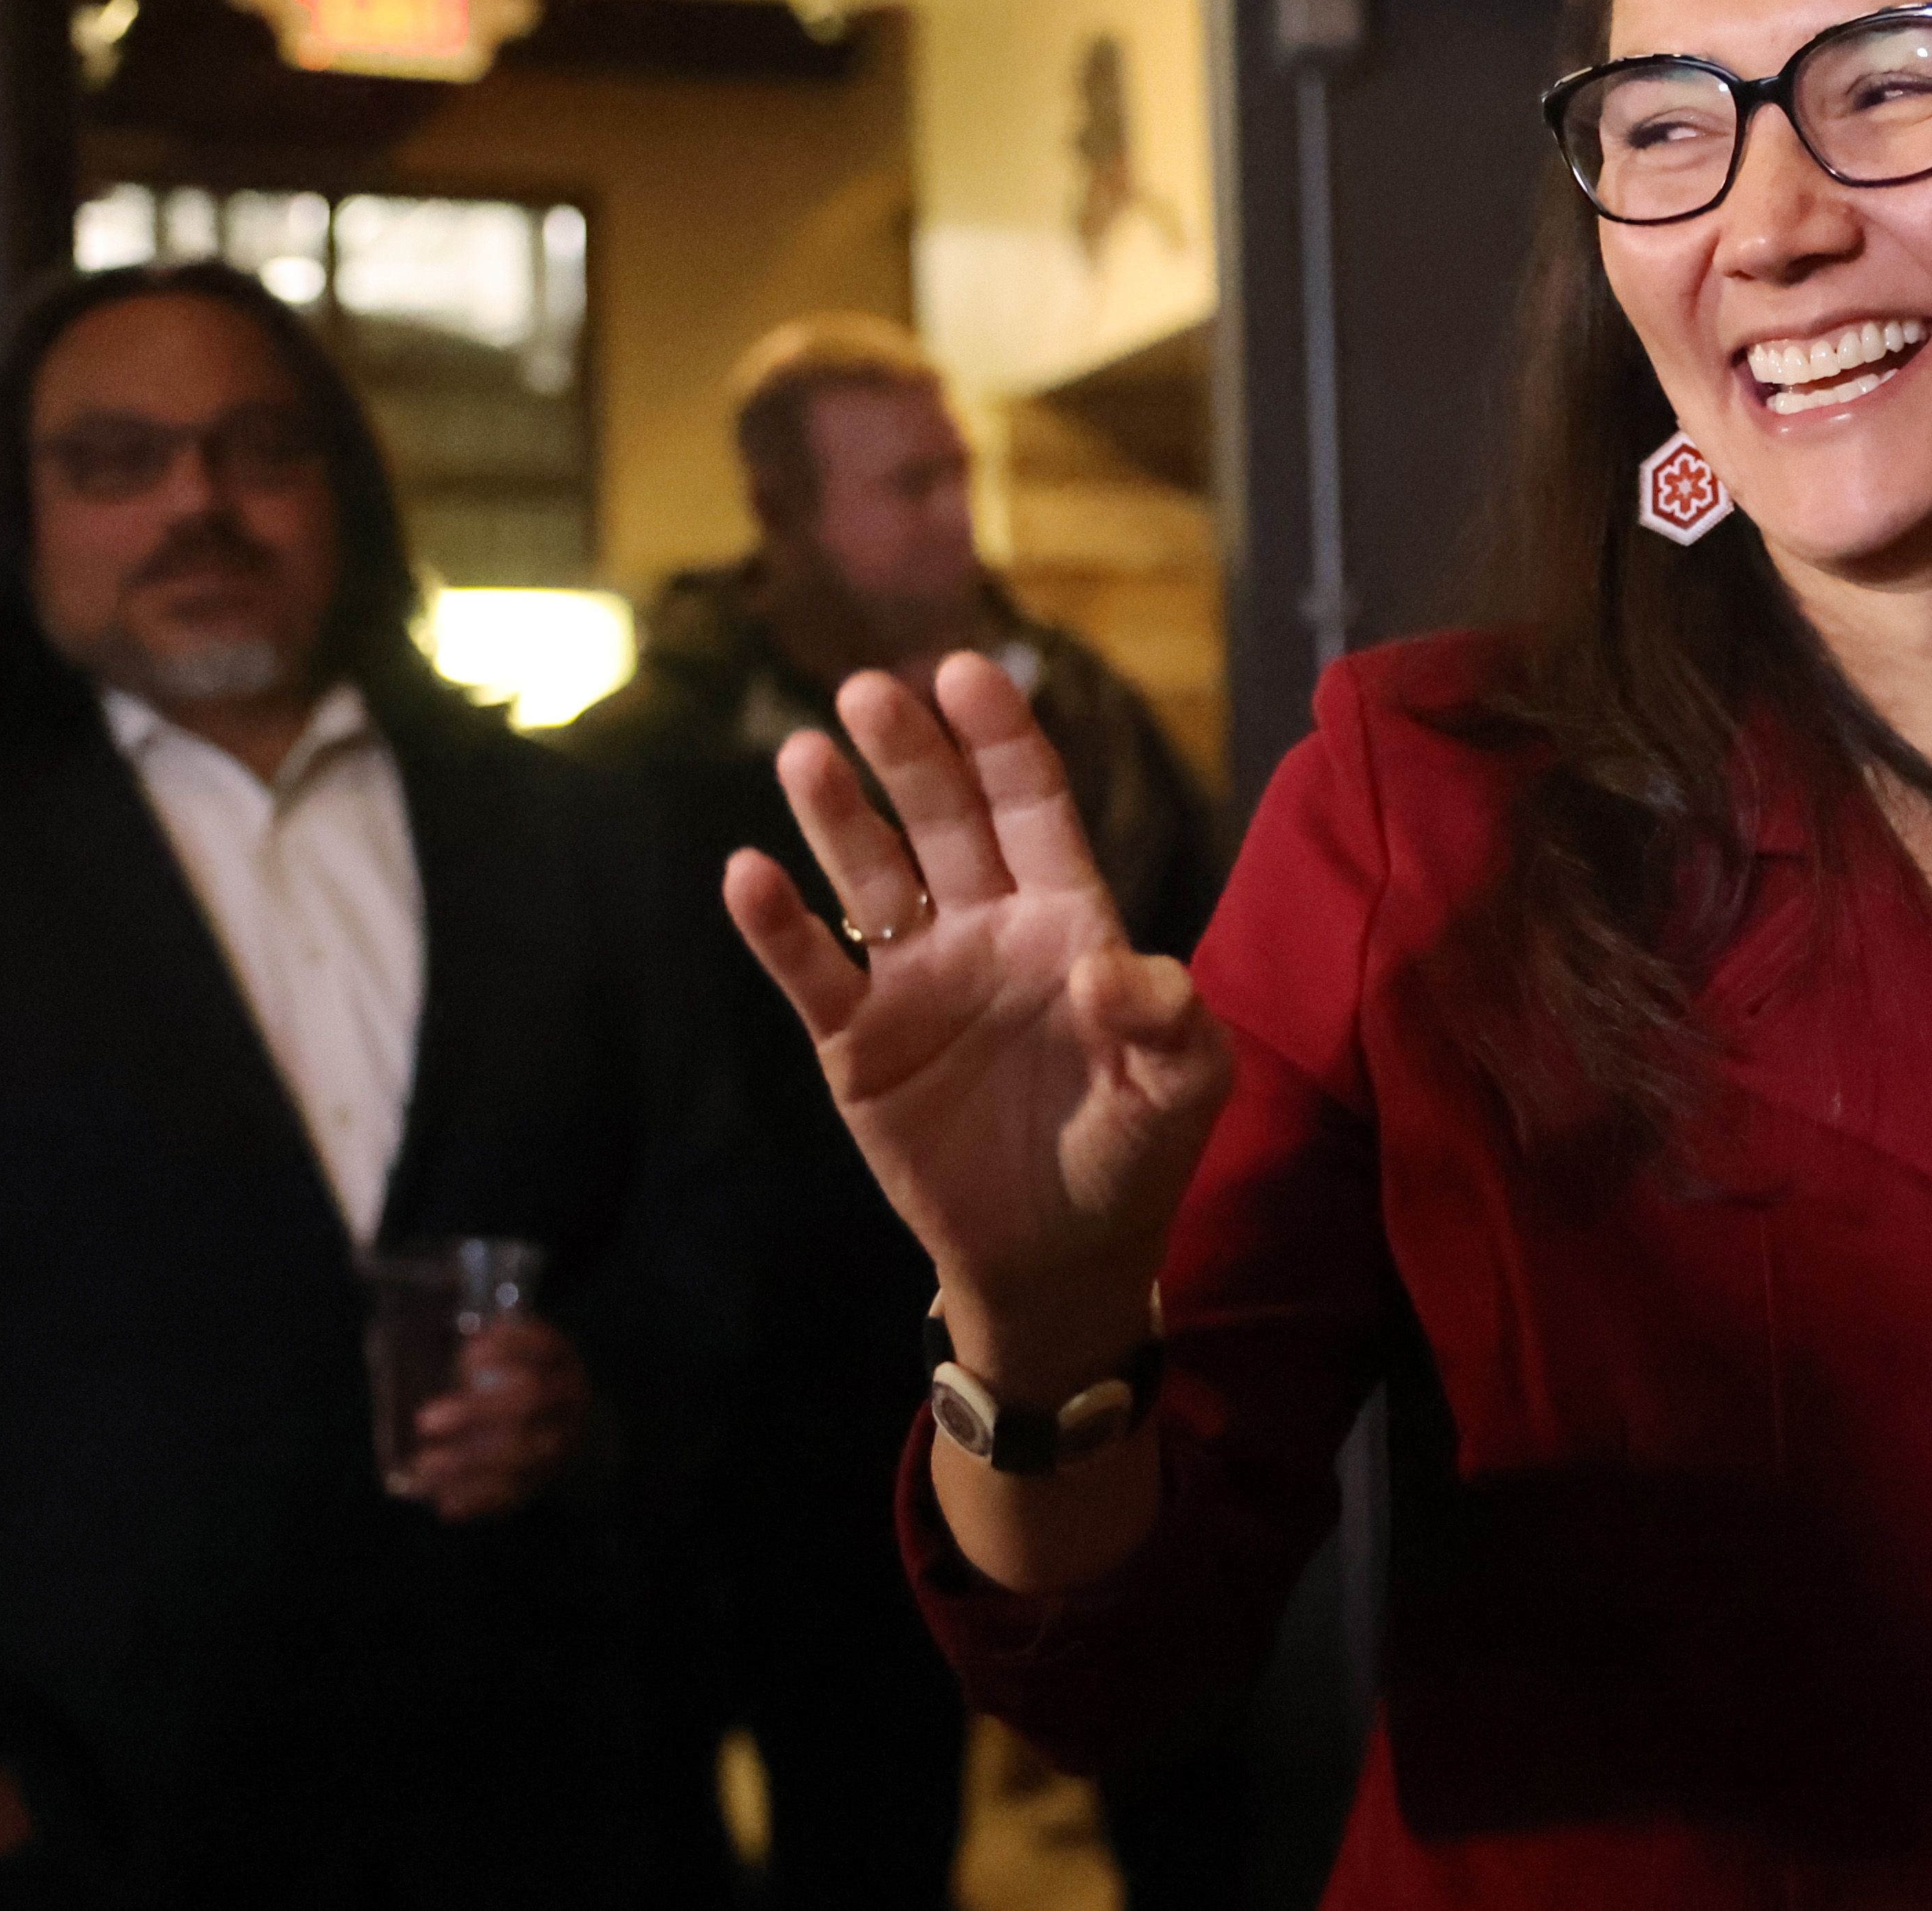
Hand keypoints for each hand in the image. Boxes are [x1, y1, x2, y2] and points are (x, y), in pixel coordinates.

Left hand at [406, 1315, 598, 1520]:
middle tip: (424, 1419)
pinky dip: (480, 1501)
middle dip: (478, 1410)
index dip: (509, 1347)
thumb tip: (424, 1340)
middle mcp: (569, 1399)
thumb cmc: (538, 1389)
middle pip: (531, 1401)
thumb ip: (493, 1350)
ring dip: (470, 1462)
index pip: (545, 1346)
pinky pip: (516, 1495)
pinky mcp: (548, 1481)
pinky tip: (445, 1502)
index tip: (466, 1353)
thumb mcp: (530, 1359)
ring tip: (425, 1464)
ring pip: (523, 1455)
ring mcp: (564, 1443)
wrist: (589, 1439)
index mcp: (562, 1361)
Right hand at [722, 654, 1231, 1397]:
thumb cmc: (1134, 1157)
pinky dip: (777, 927)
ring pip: (870, 879)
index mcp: (1068, 919)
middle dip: (911, 753)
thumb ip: (1169, 1022)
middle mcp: (986, 928)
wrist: (1058, 1259)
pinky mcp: (858, 1045)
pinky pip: (812, 973)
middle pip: (943, 820)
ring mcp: (916, 981)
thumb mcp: (1184, 1091)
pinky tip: (746, 873)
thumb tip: (1105, 967)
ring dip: (836, 817)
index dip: (1001, 740)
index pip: (1032, 807)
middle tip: (870, 689)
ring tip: (804, 753)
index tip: (968, 672)